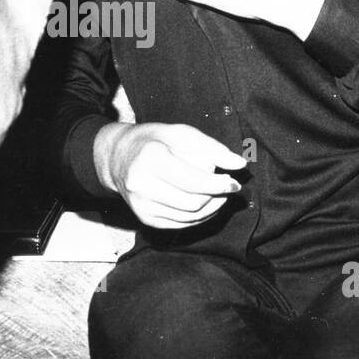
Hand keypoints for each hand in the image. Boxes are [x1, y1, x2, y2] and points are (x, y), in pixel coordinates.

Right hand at [93, 121, 246, 228]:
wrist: (118, 158)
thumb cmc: (154, 141)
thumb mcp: (182, 133)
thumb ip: (213, 148)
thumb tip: (240, 164)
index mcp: (150, 158)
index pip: (193, 181)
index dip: (219, 184)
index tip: (235, 183)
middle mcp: (141, 185)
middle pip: (194, 202)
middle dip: (217, 196)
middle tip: (226, 185)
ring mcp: (141, 206)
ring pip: (190, 217)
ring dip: (212, 207)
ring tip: (217, 193)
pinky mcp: (146, 219)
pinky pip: (182, 224)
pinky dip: (199, 216)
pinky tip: (205, 202)